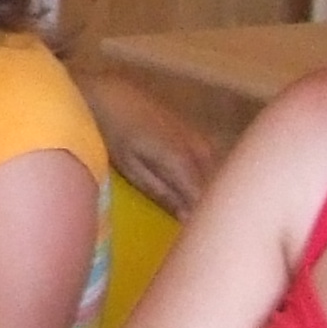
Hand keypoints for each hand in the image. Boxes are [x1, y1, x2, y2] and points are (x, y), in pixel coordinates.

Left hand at [80, 71, 218, 217]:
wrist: (109, 92)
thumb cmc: (112, 132)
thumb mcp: (130, 167)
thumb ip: (161, 192)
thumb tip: (188, 218)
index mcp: (182, 161)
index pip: (206, 200)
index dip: (205, 220)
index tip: (199, 234)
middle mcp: (200, 150)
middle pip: (216, 189)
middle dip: (210, 208)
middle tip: (198, 226)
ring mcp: (201, 140)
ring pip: (217, 177)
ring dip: (210, 193)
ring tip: (195, 208)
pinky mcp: (198, 134)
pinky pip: (212, 164)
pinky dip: (207, 178)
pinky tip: (193, 187)